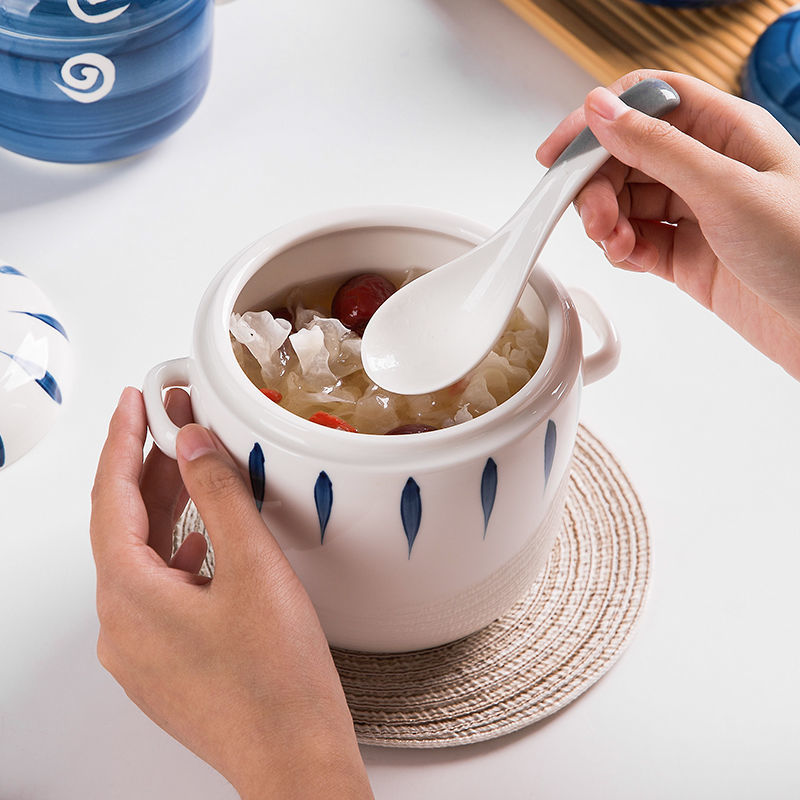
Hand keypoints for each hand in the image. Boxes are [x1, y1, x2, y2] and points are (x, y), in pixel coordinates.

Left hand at [90, 388, 372, 799]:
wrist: (296, 759)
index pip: (110, 498)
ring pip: (143, 559)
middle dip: (147, 470)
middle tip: (171, 423)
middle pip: (124, 527)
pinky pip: (159, 590)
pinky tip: (207, 540)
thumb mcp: (253, 568)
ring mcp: (141, 651)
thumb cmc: (278, 681)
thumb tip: (192, 444)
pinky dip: (179, 552)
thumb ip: (219, 494)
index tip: (134, 402)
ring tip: (194, 470)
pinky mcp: (165, 665)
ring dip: (166, 511)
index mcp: (130, 597)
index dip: (122, 441)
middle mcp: (122, 626)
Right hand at [537, 69, 799, 379]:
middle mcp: (707, 168)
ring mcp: (695, 213)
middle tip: (595, 217)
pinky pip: (635, 242)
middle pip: (626, 156)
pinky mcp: (685, 256)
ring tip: (615, 242)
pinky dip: (621, 250)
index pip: (646, 103)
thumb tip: (602, 110)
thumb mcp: (726, 188)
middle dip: (599, 185)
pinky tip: (628, 257)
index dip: (599, 121)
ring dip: (608, 221)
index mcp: (726, 131)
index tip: (562, 153)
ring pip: (625, 201)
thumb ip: (657, 148)